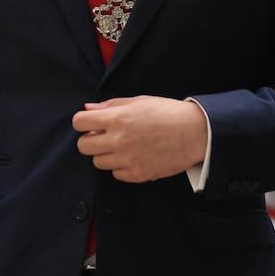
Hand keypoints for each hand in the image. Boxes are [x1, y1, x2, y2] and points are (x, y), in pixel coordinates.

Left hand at [72, 96, 207, 182]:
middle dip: (90, 140)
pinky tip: (134, 156)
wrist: (195, 133)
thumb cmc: (168, 113)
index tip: (90, 123)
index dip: (83, 121)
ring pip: (98, 162)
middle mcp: (119, 140)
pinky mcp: (138, 174)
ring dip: (106, 154)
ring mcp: (128, 160)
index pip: (79, 122)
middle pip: (83, 146)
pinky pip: (116, 174)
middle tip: (104, 136)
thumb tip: (88, 109)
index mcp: (118, 118)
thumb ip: (111, 106)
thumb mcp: (139, 101)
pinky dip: (121, 167)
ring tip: (122, 146)